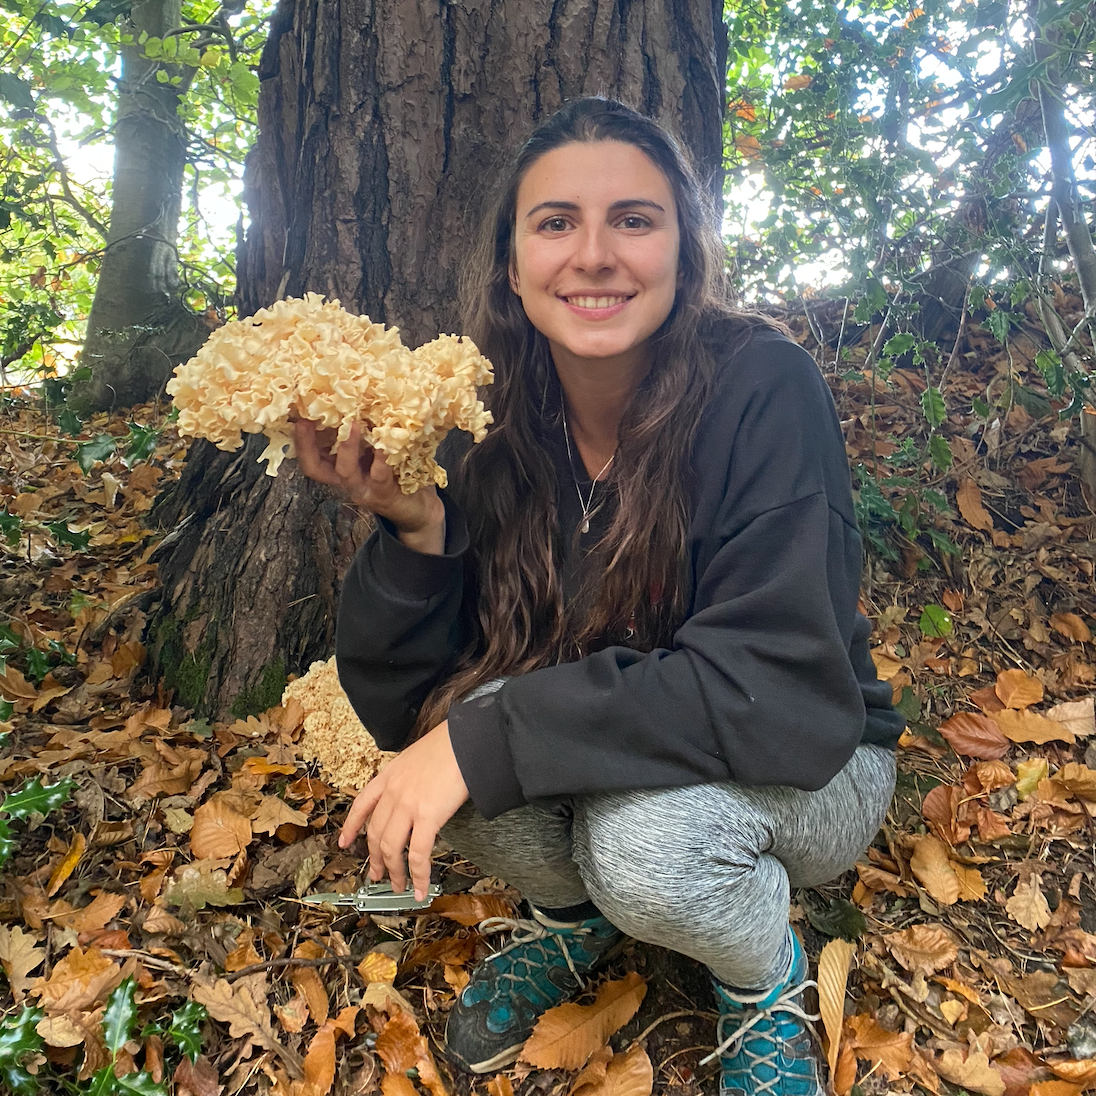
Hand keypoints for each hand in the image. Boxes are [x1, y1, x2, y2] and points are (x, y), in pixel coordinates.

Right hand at [293, 418, 444, 552]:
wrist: (419, 508)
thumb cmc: (395, 472)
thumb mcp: (374, 448)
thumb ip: (364, 429)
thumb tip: (355, 394)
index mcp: (338, 467)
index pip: (310, 456)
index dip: (299, 438)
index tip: (296, 413)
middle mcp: (346, 480)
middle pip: (315, 468)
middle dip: (307, 444)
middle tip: (306, 419)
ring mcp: (363, 489)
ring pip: (345, 471)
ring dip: (346, 447)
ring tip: (352, 424)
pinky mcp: (384, 494)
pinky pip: (379, 475)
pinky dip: (381, 459)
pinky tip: (384, 444)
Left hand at [338, 721, 468, 900]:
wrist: (466, 739)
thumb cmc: (450, 744)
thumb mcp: (418, 755)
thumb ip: (409, 776)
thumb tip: (416, 791)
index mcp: (389, 775)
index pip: (362, 805)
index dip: (351, 827)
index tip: (343, 842)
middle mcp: (393, 792)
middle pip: (375, 833)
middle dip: (375, 859)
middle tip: (377, 875)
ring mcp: (408, 805)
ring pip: (392, 848)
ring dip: (395, 872)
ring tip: (399, 886)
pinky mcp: (428, 817)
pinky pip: (418, 854)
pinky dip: (419, 876)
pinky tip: (421, 888)